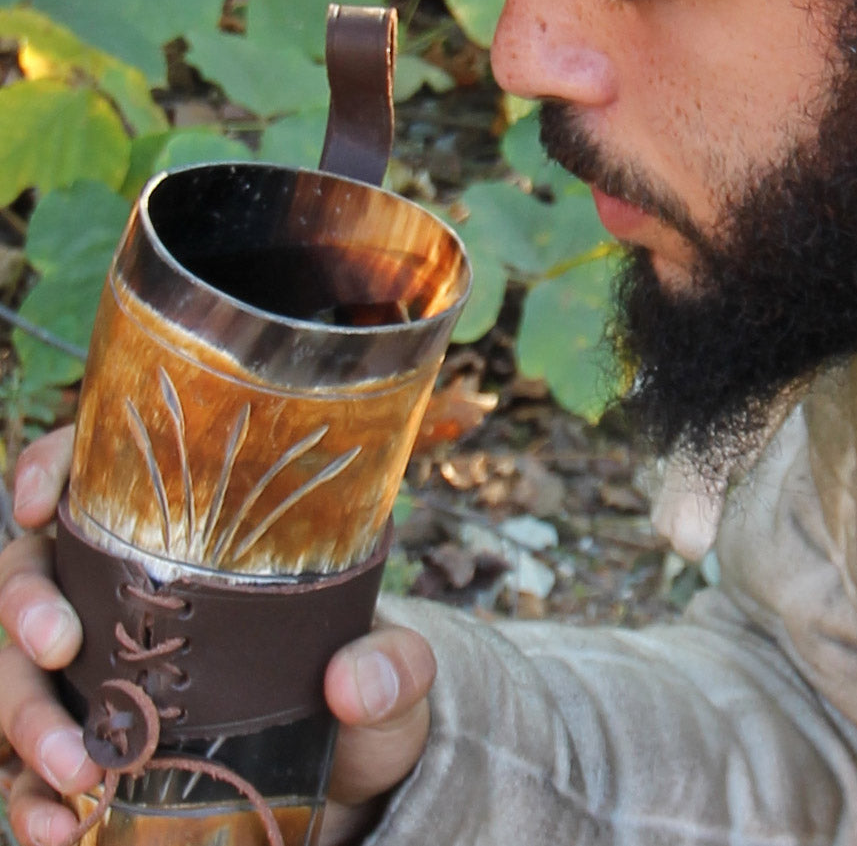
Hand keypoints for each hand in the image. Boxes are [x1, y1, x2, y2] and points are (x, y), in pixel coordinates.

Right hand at [0, 427, 434, 844]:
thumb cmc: (366, 693)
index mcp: (199, 543)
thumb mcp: (392, 668)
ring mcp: (109, 670)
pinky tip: (58, 822)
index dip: (51, 470)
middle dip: (26, 605)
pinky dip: (28, 794)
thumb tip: (352, 685)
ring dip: (22, 713)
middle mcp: (136, 596)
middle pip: (36, 573)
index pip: (103, 479)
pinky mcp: (100, 740)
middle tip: (59, 647)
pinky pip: (29, 762)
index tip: (39, 505)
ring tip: (76, 765)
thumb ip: (394, 667)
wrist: (350, 777)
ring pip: (18, 668)